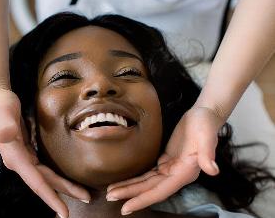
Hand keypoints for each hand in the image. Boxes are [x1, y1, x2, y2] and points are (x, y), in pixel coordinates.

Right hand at [0, 87, 89, 217]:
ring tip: (82, 193)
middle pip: (45, 182)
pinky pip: (43, 169)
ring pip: (45, 177)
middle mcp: (19, 161)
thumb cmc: (0, 102)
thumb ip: (5, 125)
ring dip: (62, 186)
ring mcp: (23, 158)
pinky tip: (64, 180)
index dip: (50, 197)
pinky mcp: (27, 152)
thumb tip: (2, 136)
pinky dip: (55, 177)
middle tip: (87, 198)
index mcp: (15, 157)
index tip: (64, 212)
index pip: (36, 182)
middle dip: (64, 193)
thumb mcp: (3, 111)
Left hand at [106, 106, 221, 214]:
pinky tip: (125, 181)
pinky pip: (149, 174)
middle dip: (130, 194)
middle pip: (149, 189)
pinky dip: (136, 178)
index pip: (160, 191)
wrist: (205, 114)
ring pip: (147, 182)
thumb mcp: (206, 136)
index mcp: (185, 173)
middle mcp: (177, 175)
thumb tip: (213, 170)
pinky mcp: (166, 161)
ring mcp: (171, 169)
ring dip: (130, 187)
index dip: (142, 200)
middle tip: (109, 197)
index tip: (126, 208)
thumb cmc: (205, 124)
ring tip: (112, 191)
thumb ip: (208, 154)